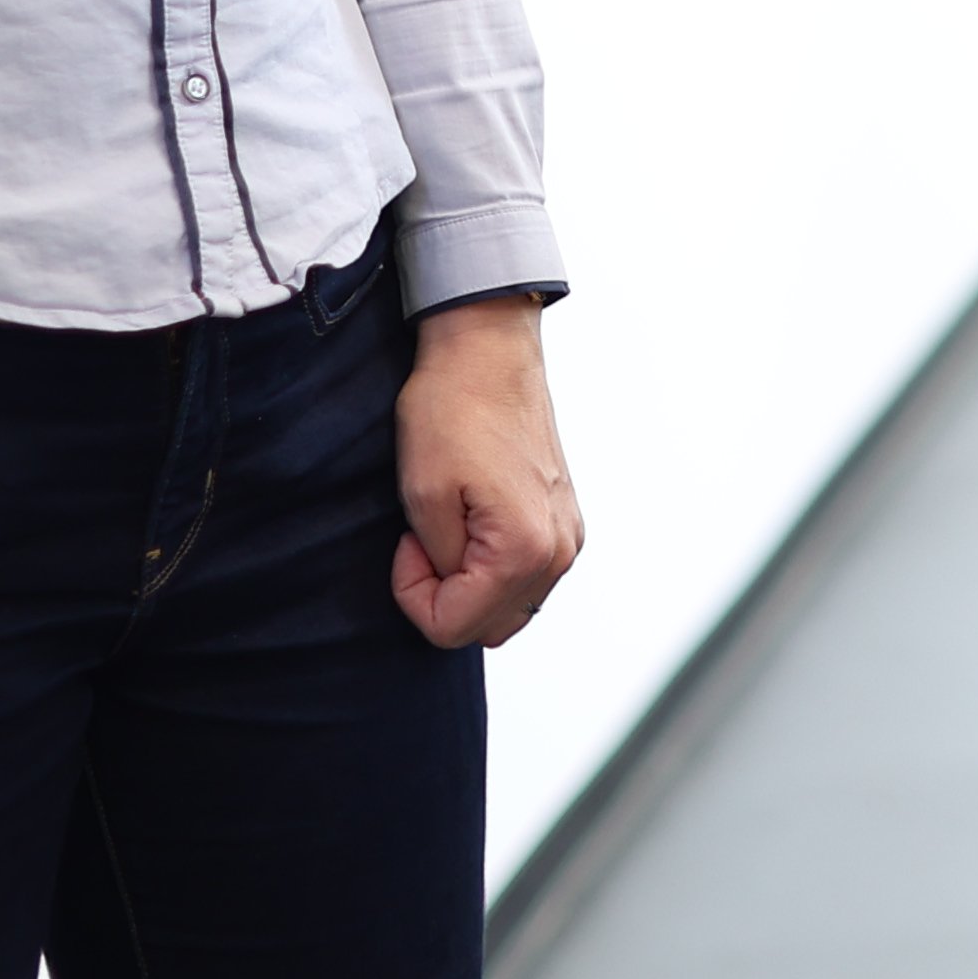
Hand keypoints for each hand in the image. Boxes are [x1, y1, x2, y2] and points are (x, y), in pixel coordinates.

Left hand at [393, 294, 582, 648]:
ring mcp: (568, 534)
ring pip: (508, 606)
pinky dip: (491, 566)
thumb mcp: (423, 497)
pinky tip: (473, 519)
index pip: (452, 627)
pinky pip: (525, 576)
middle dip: (444, 596)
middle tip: (425, 540)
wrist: (487, 351)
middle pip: (487, 628)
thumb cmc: (452, 410)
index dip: (413, 592)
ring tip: (449, 525)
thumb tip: (455, 594)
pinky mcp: (564, 518)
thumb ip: (441, 568)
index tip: (408, 542)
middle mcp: (560, 550)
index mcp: (526, 549)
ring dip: (469, 583)